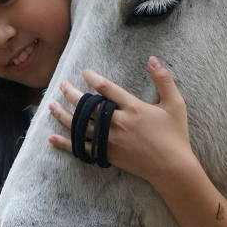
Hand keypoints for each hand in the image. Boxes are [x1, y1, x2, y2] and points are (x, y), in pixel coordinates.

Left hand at [47, 56, 195, 184]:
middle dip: (72, 94)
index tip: (85, 72)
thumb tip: (153, 58)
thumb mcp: (175, 104)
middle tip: (61, 85)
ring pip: (80, 125)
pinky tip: (52, 138)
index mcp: (133, 108)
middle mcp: (117, 123)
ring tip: (51, 105)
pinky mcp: (107, 155)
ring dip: (64, 114)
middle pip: (88, 106)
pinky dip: (65, 143)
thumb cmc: (175, 135)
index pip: (107, 89)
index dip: (93, 78)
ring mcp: (110, 140)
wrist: (172, 168)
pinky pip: (81, 148)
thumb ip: (164, 79)